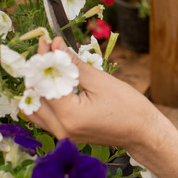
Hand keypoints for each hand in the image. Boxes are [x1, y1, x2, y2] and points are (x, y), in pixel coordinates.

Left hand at [27, 37, 168, 151]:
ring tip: (47, 66)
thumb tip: (55, 45)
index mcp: (70, 115)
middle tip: (46, 51)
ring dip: (37, 86)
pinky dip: (44, 100)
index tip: (47, 41)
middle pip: (35, 97)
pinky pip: (44, 117)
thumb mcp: (100, 80)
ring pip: (35, 109)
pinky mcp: (66, 136)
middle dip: (38, 71)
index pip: (45, 83)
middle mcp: (61, 129)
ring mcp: (62, 135)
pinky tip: (52, 84)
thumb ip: (72, 64)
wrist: (143, 132)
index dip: (44, 60)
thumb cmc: (128, 107)